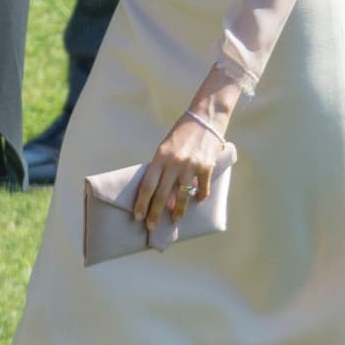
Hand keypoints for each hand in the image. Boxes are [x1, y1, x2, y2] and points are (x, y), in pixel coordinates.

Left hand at [132, 112, 227, 230]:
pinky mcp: (206, 167)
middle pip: (161, 194)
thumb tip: (160, 192)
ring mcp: (191, 166)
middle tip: (151, 226)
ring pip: (182, 196)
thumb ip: (162, 167)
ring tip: (175, 219)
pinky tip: (197, 201)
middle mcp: (174, 163)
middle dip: (155, 213)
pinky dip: (199, 196)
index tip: (137, 216)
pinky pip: (202, 188)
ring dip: (177, 211)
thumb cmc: (182, 133)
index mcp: (160, 156)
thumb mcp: (166, 147)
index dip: (142, 203)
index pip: (148, 185)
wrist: (205, 118)